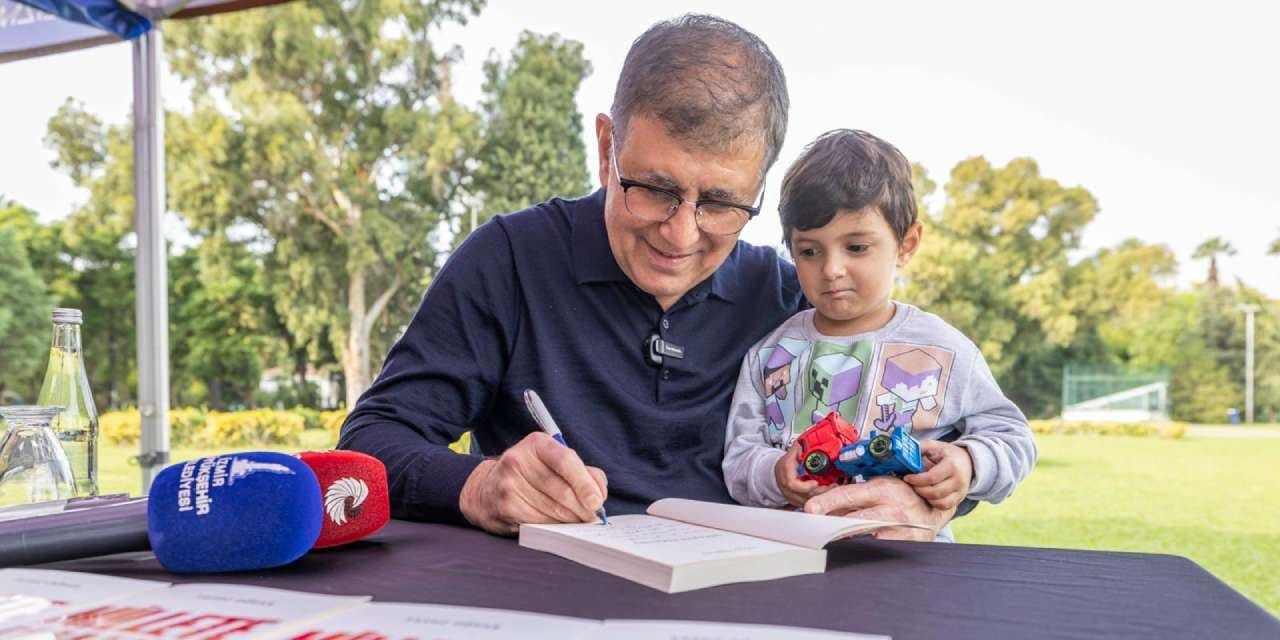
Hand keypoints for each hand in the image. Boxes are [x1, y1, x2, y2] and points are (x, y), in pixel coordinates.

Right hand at [458, 432, 607, 535]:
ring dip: (570, 520)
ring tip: (577, 521)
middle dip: (581, 507)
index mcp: (536, 444)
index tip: (596, 501)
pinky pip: (538, 522)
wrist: (487, 489)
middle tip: (592, 516)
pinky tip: (558, 525)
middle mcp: (518, 460)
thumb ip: (583, 472)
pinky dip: (553, 527)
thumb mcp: (554, 462)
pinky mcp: (505, 507)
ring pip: (551, 509)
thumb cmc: (531, 474)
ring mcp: (509, 484)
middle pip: (560, 490)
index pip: (565, 460)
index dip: (584, 483)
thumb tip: (599, 494)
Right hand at [773, 443, 833, 506]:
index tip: (815, 482)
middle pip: (804, 495)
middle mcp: (788, 488)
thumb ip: (802, 446)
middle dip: (821, 491)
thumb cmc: (786, 464)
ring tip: (834, 488)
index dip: (805, 486)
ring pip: (808, 501)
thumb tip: (813, 438)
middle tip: (834, 485)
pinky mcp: (797, 502)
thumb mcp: (793, 452)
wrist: (777, 474)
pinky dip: (820, 500)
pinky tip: (829, 494)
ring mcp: (793, 497)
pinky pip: (810, 503)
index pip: (793, 484)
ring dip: (823, 496)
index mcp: (786, 475)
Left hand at [803, 476, 954, 540]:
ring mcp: (902, 530)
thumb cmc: (901, 495)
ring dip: (846, 539)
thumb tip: (823, 506)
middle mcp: (893, 509)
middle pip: (856, 519)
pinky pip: (880, 550)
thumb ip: (854, 495)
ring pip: (866, 537)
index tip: (810, 509)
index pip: (850, 495)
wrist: (934, 509)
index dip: (828, 502)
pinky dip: (865, 550)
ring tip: (830, 539)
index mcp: (883, 489)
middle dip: (832, 526)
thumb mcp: (879, 486)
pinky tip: (854, 550)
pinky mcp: (908, 545)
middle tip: (814, 530)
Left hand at [903, 440, 973, 509]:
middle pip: (935, 492)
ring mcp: (961, 491)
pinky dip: (933, 503)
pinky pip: (944, 506)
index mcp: (952, 465)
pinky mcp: (960, 499)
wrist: (968, 461)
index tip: (907, 477)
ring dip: (925, 497)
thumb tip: (903, 451)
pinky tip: (927, 495)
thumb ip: (920, 447)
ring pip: (940, 502)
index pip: (932, 477)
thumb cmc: (947, 454)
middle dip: (919, 489)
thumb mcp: (935, 446)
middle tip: (911, 484)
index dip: (917, 479)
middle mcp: (959, 480)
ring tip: (918, 489)